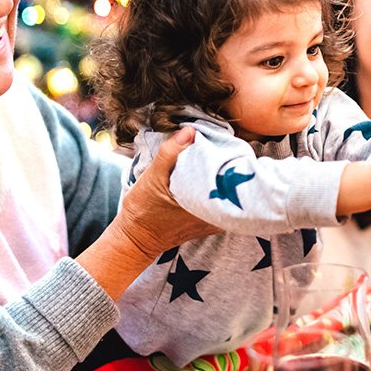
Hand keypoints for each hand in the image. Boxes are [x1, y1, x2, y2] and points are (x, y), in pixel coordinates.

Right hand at [77, 127, 219, 299]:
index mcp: (205, 203)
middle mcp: (216, 215)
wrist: (137, 239)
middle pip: (233, 183)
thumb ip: (170, 153)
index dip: (230, 157)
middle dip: (229, 164)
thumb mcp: (152, 177)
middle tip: (222, 147)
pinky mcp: (211, 222)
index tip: (224, 143)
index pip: (231, 176)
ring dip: (224, 175)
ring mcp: (215, 220)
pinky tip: (211, 175)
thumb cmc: (142, 210)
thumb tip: (190, 131)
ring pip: (230, 192)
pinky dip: (219, 187)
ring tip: (218, 158)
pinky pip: (222, 200)